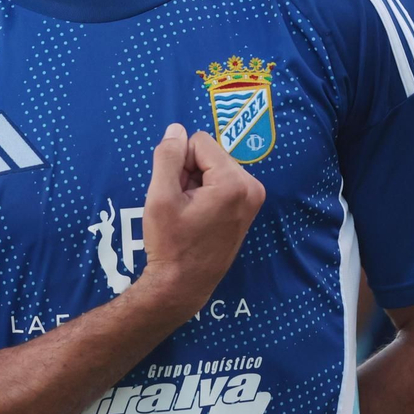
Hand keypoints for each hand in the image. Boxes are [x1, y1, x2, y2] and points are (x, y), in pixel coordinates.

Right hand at [135, 123, 264, 318]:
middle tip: (180, 204)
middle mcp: (251, 187)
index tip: (175, 191)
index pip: (197, 142)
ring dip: (194, 182)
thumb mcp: (160, 197)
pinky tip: (197, 216)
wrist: (183, 284)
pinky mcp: (248, 208)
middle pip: (208, 153)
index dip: (177, 162)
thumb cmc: (170, 243)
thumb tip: (176, 129)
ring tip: (188, 212)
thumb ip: (167, 156)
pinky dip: (204, 192)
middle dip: (188, 171)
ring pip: (212, 166)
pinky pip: (221, 181)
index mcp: (234, 182)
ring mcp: (253, 199)